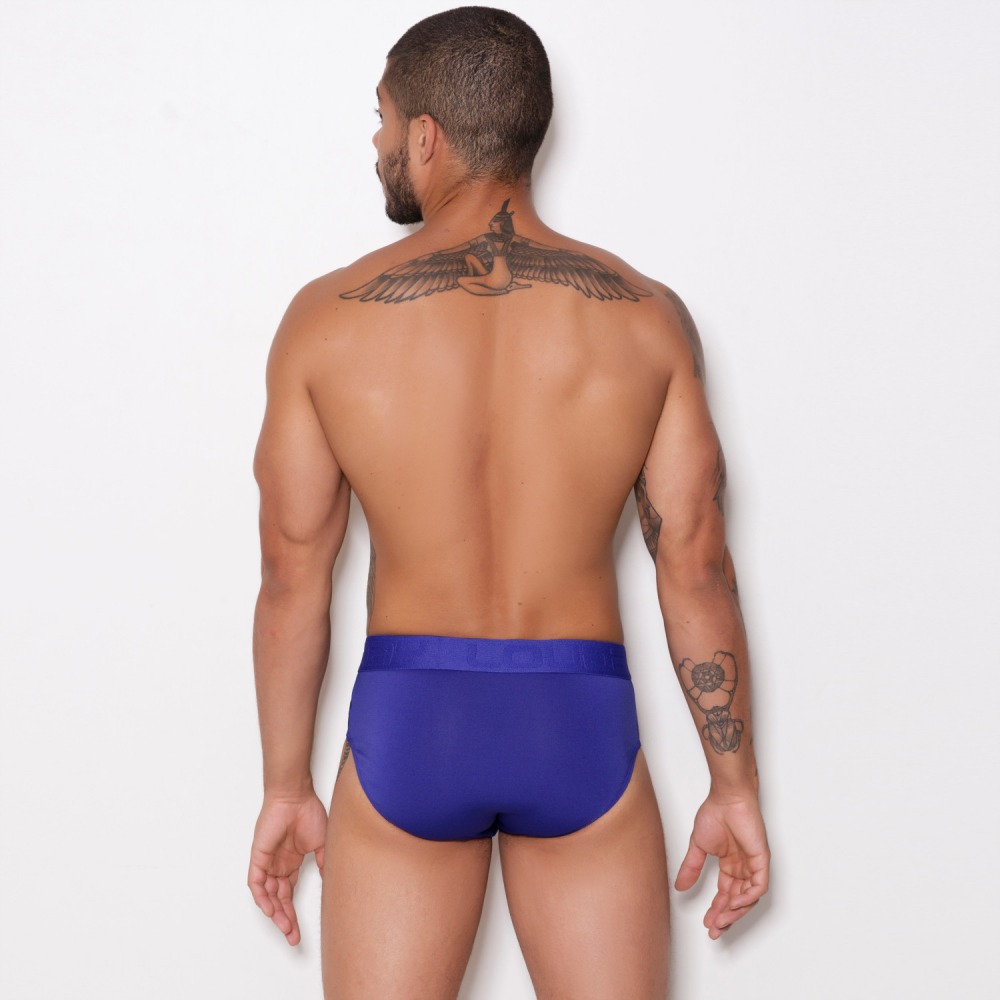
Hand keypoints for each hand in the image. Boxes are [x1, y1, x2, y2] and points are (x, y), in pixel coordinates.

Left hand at [248, 792, 327, 944]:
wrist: (295, 796)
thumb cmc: (309, 812)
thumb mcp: (322, 843)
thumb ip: (324, 864)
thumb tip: (329, 883)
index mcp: (292, 862)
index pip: (290, 894)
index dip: (293, 913)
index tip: (298, 931)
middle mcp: (279, 865)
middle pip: (279, 899)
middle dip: (286, 919)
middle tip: (292, 936)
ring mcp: (268, 861)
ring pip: (268, 894)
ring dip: (275, 912)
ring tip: (285, 927)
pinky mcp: (259, 856)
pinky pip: (256, 882)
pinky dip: (262, 896)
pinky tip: (270, 909)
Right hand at [675, 790, 769, 938]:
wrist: (727, 798)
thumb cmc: (715, 813)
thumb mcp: (698, 846)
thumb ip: (691, 867)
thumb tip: (680, 886)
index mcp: (729, 864)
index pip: (725, 894)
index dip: (717, 910)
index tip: (708, 923)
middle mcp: (743, 867)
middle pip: (736, 900)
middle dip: (725, 917)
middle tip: (714, 929)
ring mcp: (753, 864)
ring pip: (748, 897)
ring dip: (736, 911)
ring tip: (722, 920)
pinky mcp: (761, 860)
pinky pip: (759, 886)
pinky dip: (748, 897)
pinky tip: (735, 903)